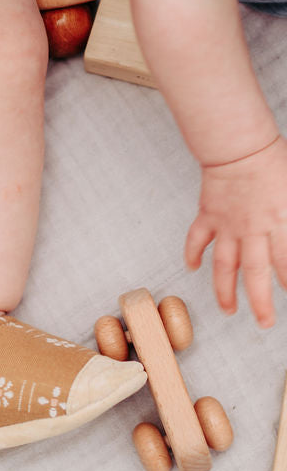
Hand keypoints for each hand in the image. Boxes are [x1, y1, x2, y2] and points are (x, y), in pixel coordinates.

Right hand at [185, 135, 286, 327]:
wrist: (239, 148)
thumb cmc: (273, 163)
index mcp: (279, 223)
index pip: (285, 263)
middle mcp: (252, 230)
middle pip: (254, 274)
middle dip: (260, 302)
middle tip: (265, 322)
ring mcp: (226, 225)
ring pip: (223, 266)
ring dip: (224, 290)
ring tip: (228, 309)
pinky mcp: (208, 216)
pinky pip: (197, 239)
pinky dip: (193, 255)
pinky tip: (193, 268)